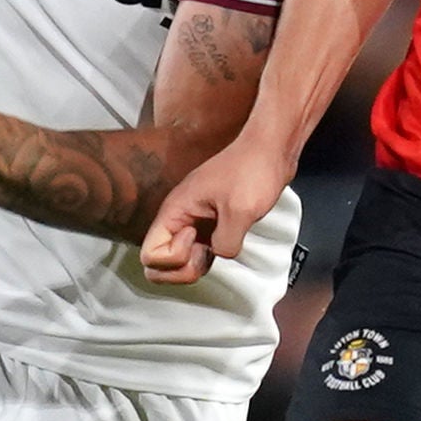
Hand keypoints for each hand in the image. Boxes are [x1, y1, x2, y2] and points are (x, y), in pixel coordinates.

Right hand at [141, 133, 287, 285]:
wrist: (271, 150)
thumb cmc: (252, 170)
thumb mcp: (239, 211)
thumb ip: (224, 244)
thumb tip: (217, 254)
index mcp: (175, 210)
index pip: (149, 254)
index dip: (173, 258)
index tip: (197, 236)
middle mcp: (178, 218)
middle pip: (158, 264)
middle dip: (180, 269)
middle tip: (206, 252)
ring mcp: (193, 222)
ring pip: (178, 261)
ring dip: (195, 266)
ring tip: (219, 245)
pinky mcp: (210, 225)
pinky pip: (197, 252)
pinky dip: (208, 258)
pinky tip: (226, 242)